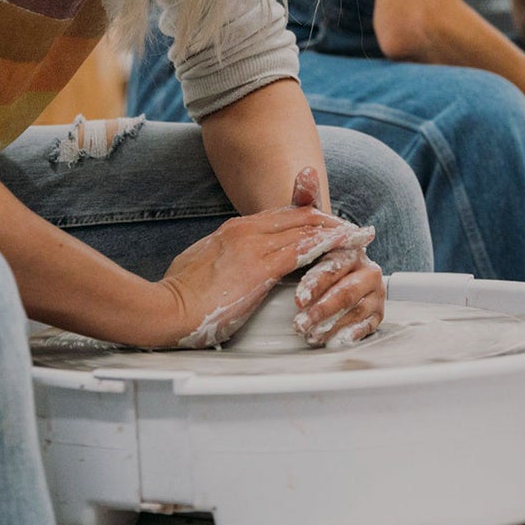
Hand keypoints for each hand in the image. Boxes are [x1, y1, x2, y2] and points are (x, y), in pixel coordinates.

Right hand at [155, 168, 376, 348]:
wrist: (165, 308)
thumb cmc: (178, 295)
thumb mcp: (201, 264)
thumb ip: (220, 257)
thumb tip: (226, 263)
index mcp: (233, 230)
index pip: (280, 216)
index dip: (307, 219)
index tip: (326, 225)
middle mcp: (246, 230)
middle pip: (298, 216)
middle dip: (328, 220)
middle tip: (352, 229)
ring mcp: (253, 246)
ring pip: (305, 229)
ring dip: (335, 230)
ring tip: (359, 235)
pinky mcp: (260, 268)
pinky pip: (303, 250)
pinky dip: (328, 245)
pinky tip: (346, 247)